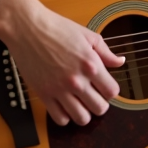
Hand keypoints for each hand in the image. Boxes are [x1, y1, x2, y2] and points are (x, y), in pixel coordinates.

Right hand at [0, 0, 124, 126]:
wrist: (27, 28)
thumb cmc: (57, 28)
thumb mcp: (87, 36)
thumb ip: (106, 52)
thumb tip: (120, 62)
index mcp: (91, 64)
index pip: (112, 92)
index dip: (110, 91)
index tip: (104, 87)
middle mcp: (77, 80)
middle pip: (100, 109)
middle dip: (100, 104)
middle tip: (93, 97)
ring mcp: (59, 89)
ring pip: (81, 118)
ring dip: (84, 113)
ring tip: (80, 103)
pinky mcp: (43, 94)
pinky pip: (59, 118)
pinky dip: (65, 116)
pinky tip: (65, 105)